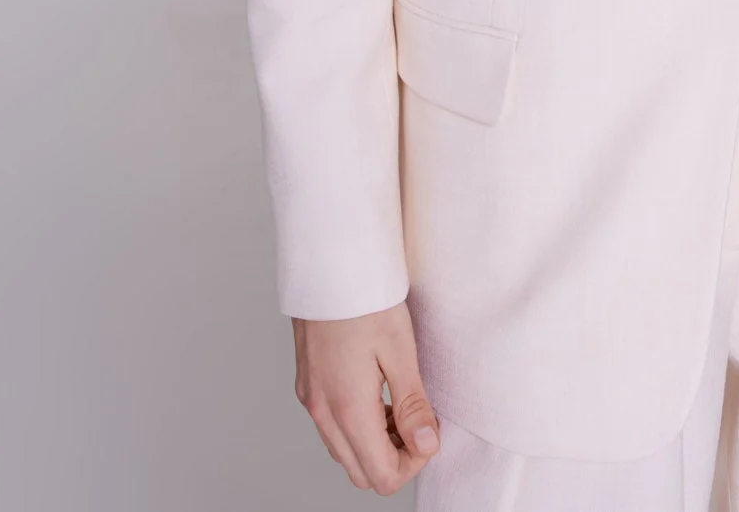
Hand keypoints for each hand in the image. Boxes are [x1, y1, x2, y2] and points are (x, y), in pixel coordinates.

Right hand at [292, 298, 440, 493]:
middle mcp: (322, 411)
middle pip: (360, 471)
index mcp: (347, 408)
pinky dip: (357, 426)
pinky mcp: (307, 384)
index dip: (412, 465)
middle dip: (394, 459)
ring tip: (402, 407)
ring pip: (344, 451)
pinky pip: (332, 427)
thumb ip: (412, 404)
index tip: (430, 434)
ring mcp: (311, 399)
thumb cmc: (364, 299)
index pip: (380, 475)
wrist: (327, 263)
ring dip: (375, 444)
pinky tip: (378, 396)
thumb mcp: (400, 350)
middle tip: (419, 424)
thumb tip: (426, 445)